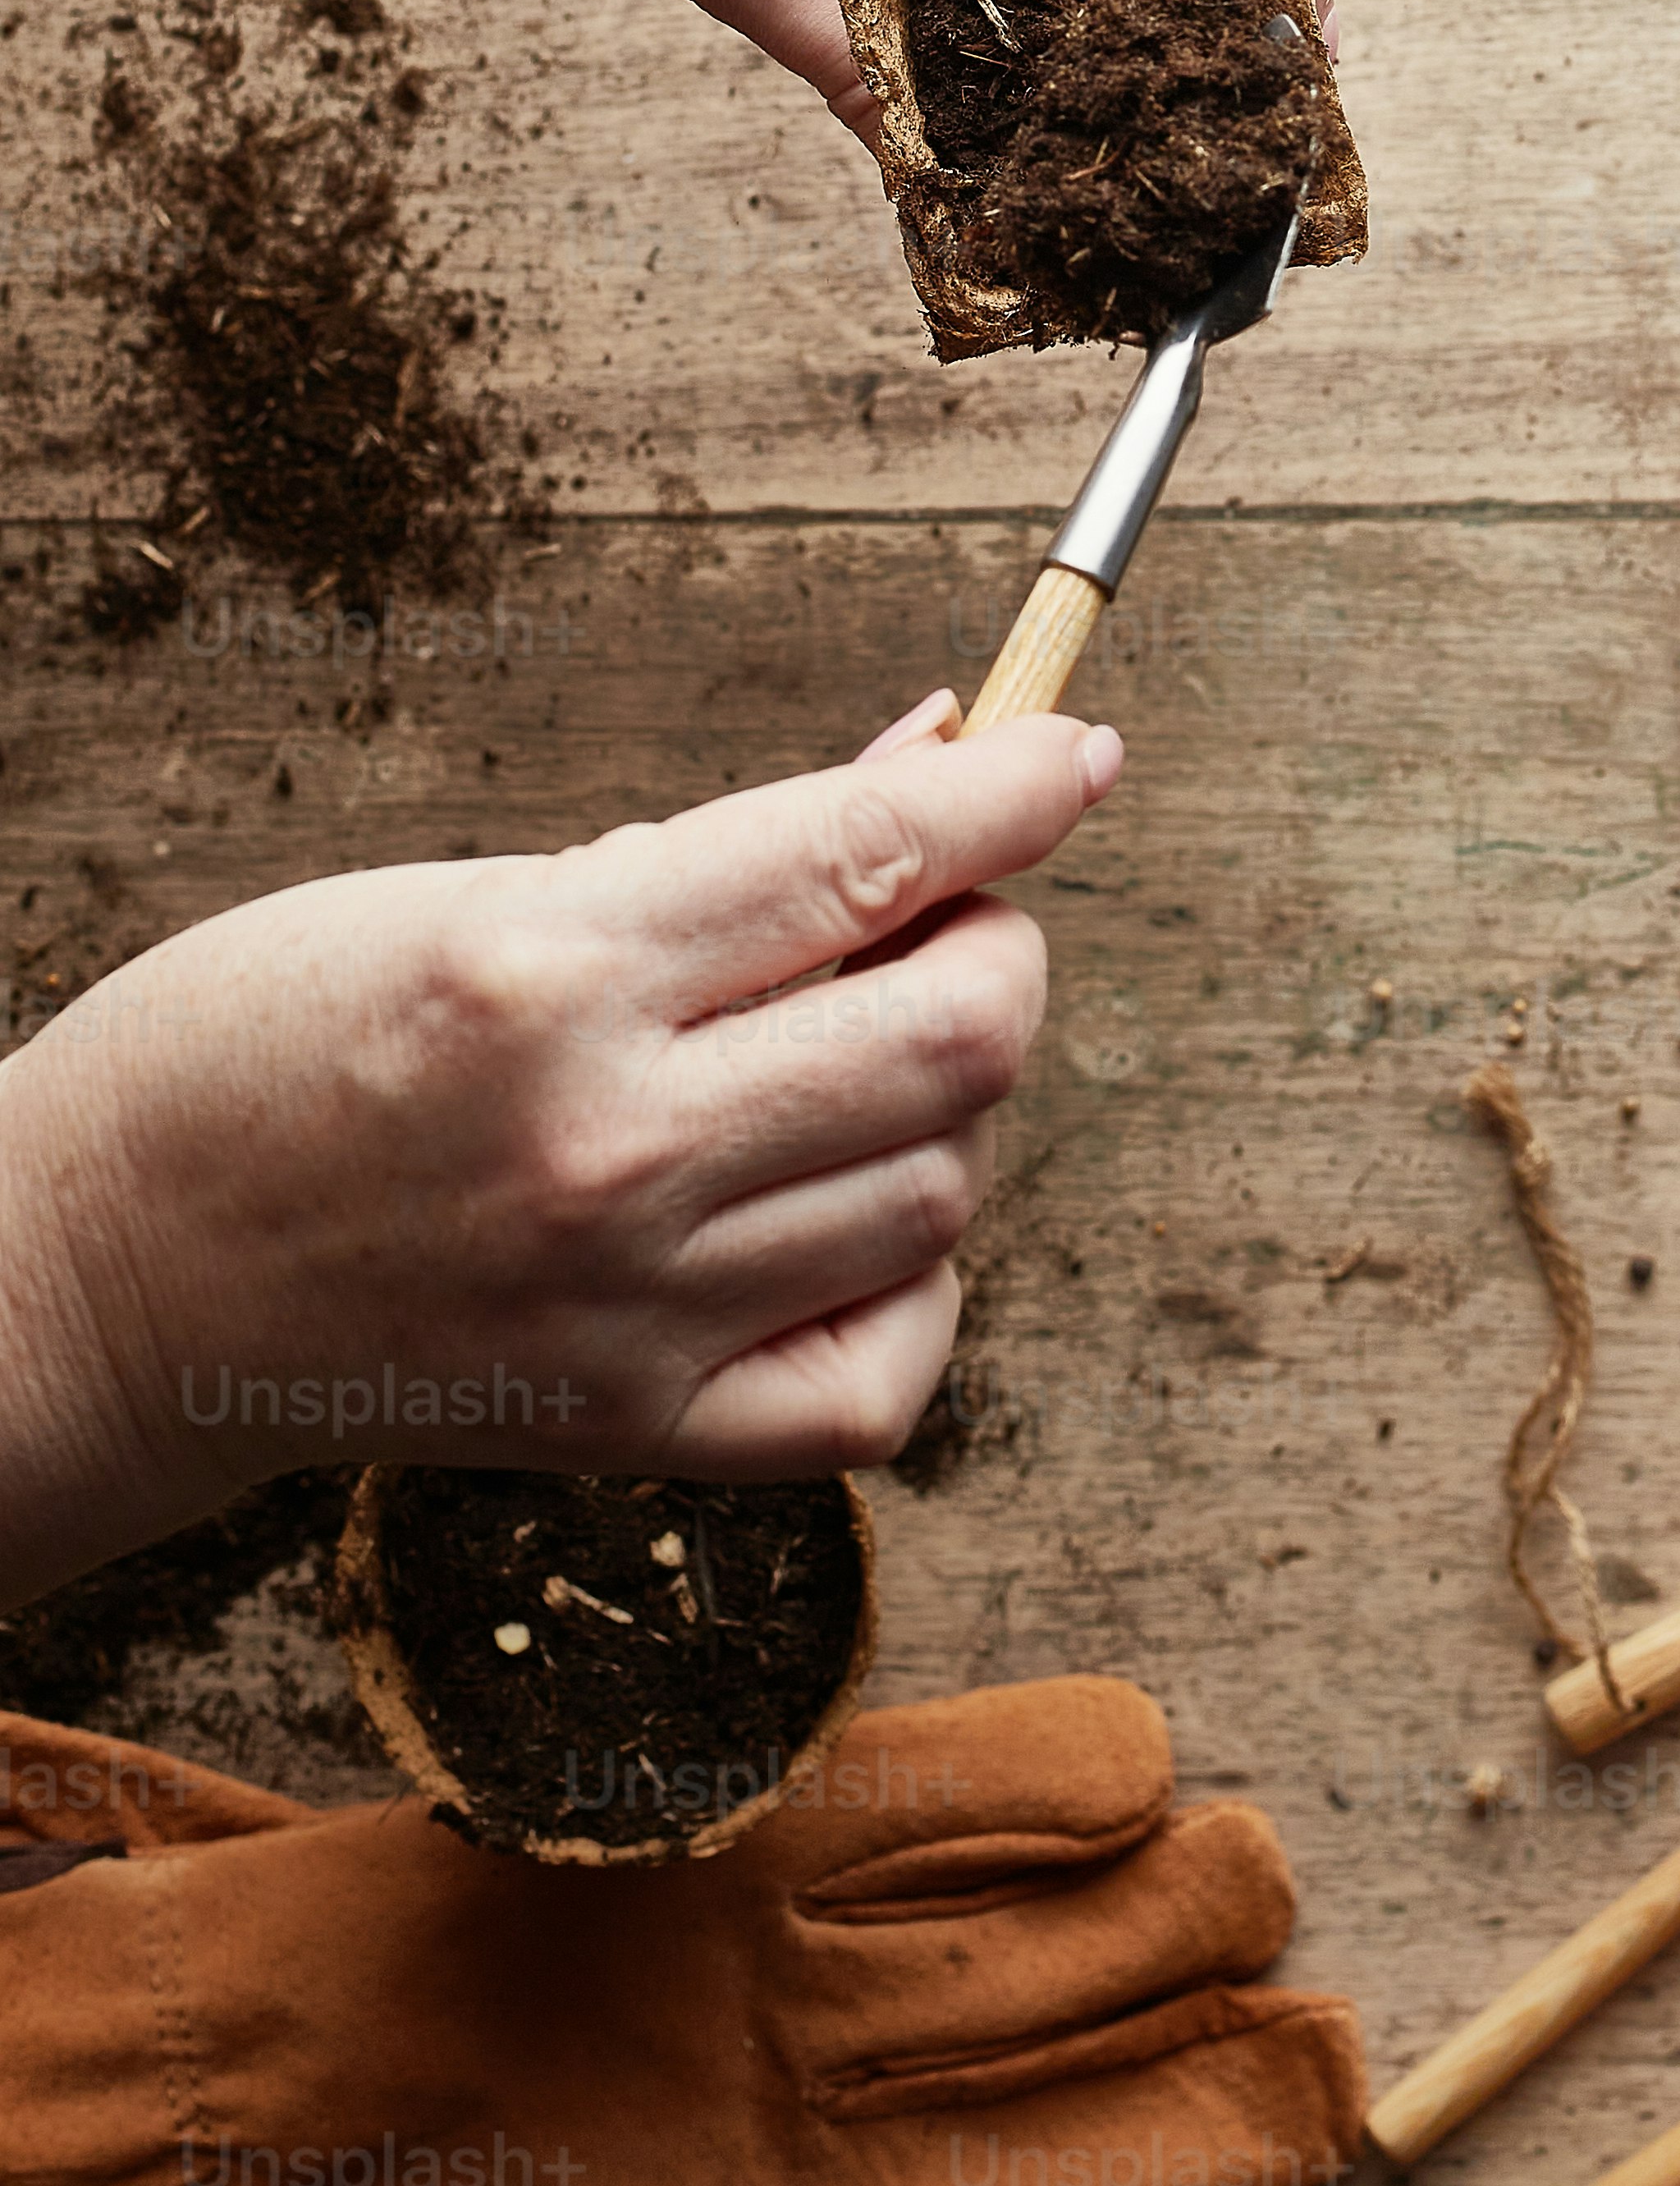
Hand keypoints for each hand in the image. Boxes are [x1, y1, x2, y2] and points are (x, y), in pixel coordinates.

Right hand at [0, 704, 1110, 1612]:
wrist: (102, 1281)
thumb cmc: (267, 1048)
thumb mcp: (480, 888)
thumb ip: (726, 852)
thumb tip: (939, 769)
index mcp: (552, 970)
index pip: (873, 857)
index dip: (1016, 791)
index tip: (1072, 753)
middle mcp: (609, 1146)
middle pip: (960, 1033)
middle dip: (993, 948)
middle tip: (935, 922)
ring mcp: (630, 1307)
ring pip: (945, 1185)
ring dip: (944, 1106)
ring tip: (837, 1064)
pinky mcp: (631, 1432)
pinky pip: (885, 1367)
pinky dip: (909, 1281)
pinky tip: (836, 1218)